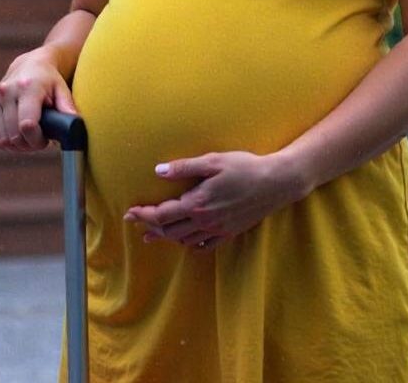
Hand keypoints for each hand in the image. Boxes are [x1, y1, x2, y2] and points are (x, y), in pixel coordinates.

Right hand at [0, 46, 78, 152]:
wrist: (30, 65)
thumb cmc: (50, 80)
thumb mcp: (63, 90)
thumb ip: (68, 108)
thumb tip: (75, 126)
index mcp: (28, 87)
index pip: (27, 125)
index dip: (37, 140)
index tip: (47, 140)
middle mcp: (7, 91)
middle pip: (14, 136)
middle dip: (29, 145)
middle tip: (40, 140)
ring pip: (2, 140)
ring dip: (17, 146)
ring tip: (30, 137)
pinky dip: (4, 144)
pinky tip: (16, 137)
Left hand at [124, 150, 311, 250]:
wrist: (277, 183)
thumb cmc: (245, 167)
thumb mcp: (213, 161)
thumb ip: (184, 168)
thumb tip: (158, 171)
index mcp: (197, 204)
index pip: (162, 215)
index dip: (143, 215)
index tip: (130, 213)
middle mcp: (205, 221)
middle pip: (169, 230)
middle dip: (150, 226)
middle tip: (136, 222)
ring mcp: (218, 230)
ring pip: (184, 239)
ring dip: (167, 236)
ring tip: (154, 233)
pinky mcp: (230, 232)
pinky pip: (205, 246)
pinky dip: (190, 244)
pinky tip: (186, 240)